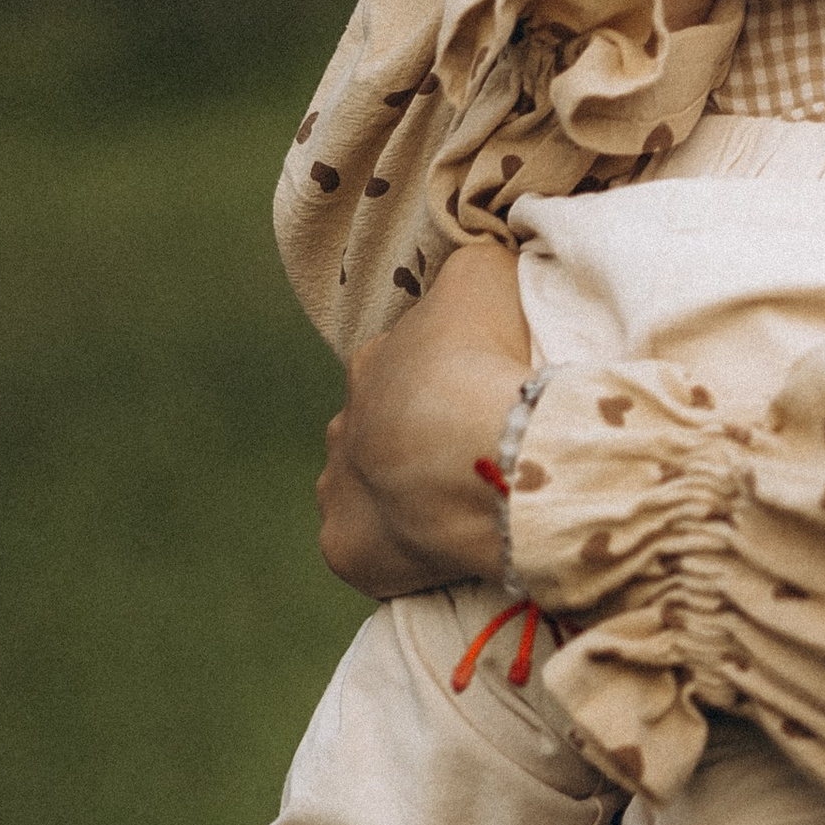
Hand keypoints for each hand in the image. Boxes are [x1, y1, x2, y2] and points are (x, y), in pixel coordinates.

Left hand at [317, 240, 531, 596]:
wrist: (474, 449)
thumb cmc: (485, 358)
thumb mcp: (487, 276)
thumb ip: (477, 268)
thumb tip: (480, 273)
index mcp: (377, 362)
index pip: (408, 368)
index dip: (448, 383)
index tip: (486, 398)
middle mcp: (345, 423)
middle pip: (380, 430)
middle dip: (416, 442)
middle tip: (475, 458)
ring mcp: (338, 487)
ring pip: (363, 490)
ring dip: (401, 497)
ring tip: (458, 509)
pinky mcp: (345, 547)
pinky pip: (368, 551)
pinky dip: (397, 554)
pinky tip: (437, 556)